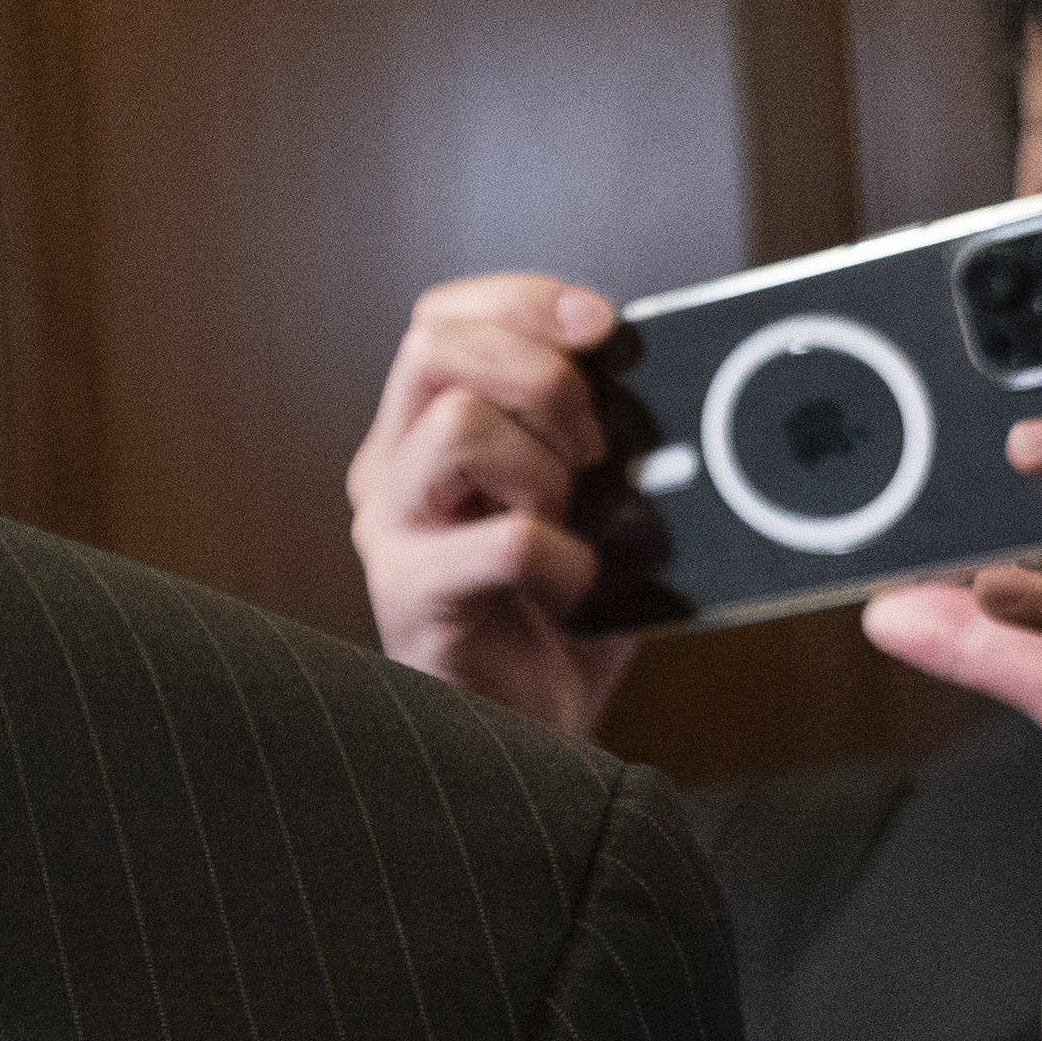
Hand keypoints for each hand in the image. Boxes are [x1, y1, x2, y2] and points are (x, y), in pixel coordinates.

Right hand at [343, 276, 639, 737]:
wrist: (531, 738)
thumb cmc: (555, 619)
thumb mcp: (578, 498)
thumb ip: (586, 428)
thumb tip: (653, 366)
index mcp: (418, 435)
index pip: (440, 317)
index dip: (524, 302)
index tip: (603, 329)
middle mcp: (388, 474)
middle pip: (435, 348)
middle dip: (540, 377)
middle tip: (592, 446)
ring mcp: (391, 535)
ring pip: (459, 425)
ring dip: (544, 467)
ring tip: (567, 523)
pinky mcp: (411, 597)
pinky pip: (506, 539)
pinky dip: (567, 561)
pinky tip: (575, 593)